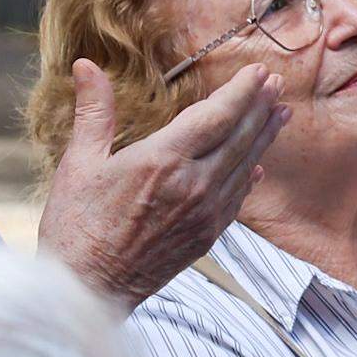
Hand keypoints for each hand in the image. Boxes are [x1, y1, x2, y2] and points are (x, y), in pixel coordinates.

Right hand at [37, 60, 284, 304]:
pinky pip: (236, 200)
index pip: (216, 115)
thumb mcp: (79, 163)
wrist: (86, 290)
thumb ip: (94, 111)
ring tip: (280, 114)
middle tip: (277, 84)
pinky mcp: (205, 238)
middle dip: (260, 107)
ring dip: (263, 137)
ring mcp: (203, 214)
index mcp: (163, 160)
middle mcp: (192, 185)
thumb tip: (86, 66)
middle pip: (239, 137)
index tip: (257, 71)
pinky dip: (249, 177)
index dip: (241, 91)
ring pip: (244, 166)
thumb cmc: (75, 226)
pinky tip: (256, 166)